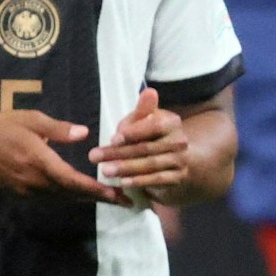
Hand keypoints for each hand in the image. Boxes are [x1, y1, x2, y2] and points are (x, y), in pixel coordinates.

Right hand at [0, 110, 124, 204]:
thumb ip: (58, 129)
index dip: (100, 191)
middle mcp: (36, 183)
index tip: (120, 196)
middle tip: (124, 200)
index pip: (76, 182)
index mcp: (41, 163)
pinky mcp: (20, 195)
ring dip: (84, 199)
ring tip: (106, 197)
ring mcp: (27, 192)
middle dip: (99, 198)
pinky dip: (67, 197)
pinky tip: (76, 192)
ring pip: (62, 199)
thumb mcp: (30, 120)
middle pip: (73, 195)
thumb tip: (84, 134)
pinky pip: (50, 199)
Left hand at [88, 88, 189, 203]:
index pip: (154, 127)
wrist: (178, 159)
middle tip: (94, 157)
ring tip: (105, 171)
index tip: (113, 138)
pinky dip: (140, 181)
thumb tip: (149, 92)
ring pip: (151, 165)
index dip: (133, 133)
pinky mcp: (177, 178)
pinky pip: (157, 180)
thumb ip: (142, 111)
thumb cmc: (151, 135)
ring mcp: (180, 161)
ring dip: (126, 168)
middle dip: (119, 153)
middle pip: (147, 147)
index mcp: (172, 122)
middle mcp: (179, 141)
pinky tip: (123, 183)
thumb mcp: (145, 121)